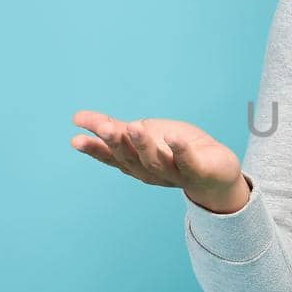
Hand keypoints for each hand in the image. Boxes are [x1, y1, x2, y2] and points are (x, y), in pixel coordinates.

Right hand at [70, 110, 249, 211]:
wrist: (216, 174)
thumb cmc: (174, 151)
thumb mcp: (142, 135)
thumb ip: (113, 127)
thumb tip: (77, 117)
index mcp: (135, 163)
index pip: (111, 156)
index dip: (94, 149)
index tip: (75, 139)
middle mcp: (150, 171)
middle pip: (130, 158)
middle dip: (117, 143)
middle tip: (105, 128)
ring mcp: (174, 173)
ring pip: (155, 161)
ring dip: (144, 144)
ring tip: (134, 126)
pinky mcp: (198, 171)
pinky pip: (188, 161)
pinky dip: (181, 150)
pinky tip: (174, 136)